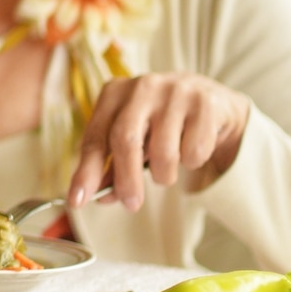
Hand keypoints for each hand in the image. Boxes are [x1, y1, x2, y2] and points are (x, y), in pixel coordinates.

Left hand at [67, 71, 250, 211]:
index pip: (95, 137)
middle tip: (131, 204)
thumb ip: (113, 165)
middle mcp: (141, 87)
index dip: (86, 171)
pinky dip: (192, 162)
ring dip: (164, 175)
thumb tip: (97, 197)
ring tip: (167, 171)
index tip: (78, 200)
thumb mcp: (133, 138)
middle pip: (125, 140)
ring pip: (163, 152)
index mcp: (114, 93)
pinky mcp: (204, 103)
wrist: (212, 102)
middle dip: (127, 179)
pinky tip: (191, 148)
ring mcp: (174, 92)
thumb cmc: (161, 123)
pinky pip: (194, 151)